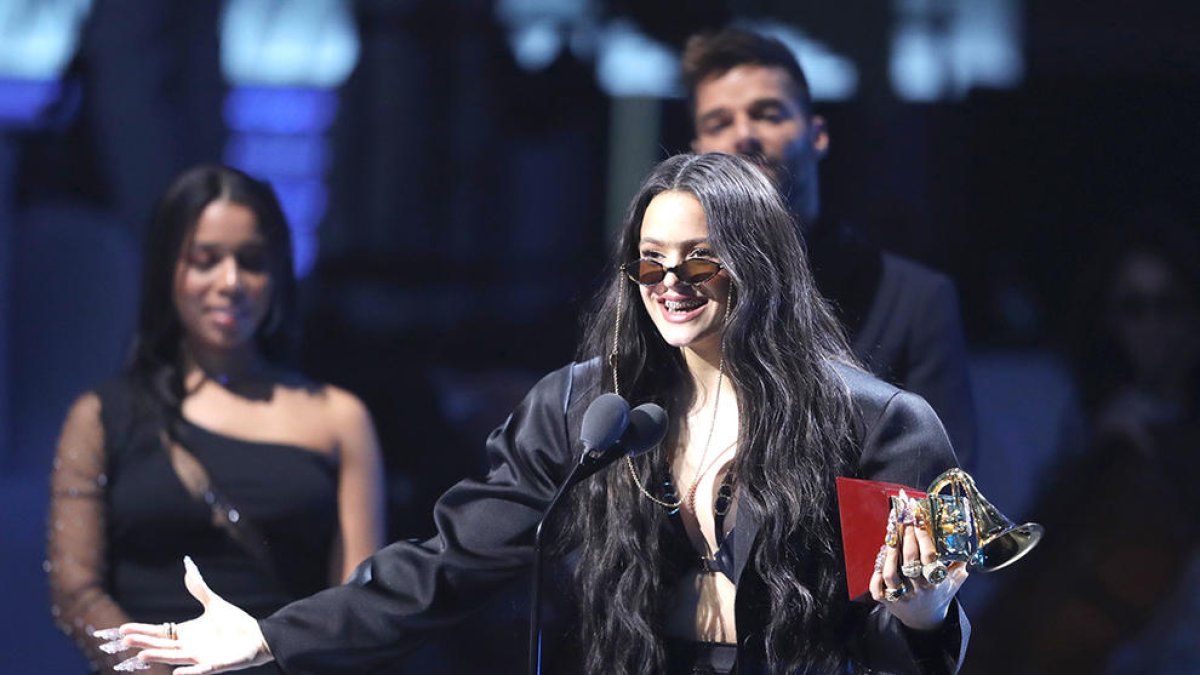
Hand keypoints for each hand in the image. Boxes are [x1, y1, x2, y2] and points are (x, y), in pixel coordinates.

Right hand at [101, 557, 272, 673]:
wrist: (257, 636)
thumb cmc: (234, 623)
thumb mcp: (214, 603)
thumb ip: (199, 588)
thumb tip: (188, 567)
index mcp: (186, 633)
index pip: (159, 632)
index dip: (142, 630)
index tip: (122, 629)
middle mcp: (189, 647)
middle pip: (162, 644)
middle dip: (144, 642)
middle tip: (125, 640)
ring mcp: (201, 657)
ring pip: (175, 657)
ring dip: (159, 656)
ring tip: (141, 654)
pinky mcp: (216, 665)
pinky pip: (201, 671)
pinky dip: (189, 673)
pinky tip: (175, 674)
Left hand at [869, 499, 967, 630]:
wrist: (925, 621)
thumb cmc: (939, 595)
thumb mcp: (953, 582)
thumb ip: (958, 565)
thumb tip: (965, 544)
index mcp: (935, 582)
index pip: (929, 557)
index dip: (923, 537)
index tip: (919, 520)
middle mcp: (918, 589)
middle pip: (910, 561)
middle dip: (906, 537)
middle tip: (904, 520)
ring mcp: (901, 596)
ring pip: (891, 574)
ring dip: (890, 554)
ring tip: (891, 537)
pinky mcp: (887, 602)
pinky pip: (878, 590)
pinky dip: (876, 576)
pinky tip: (879, 562)